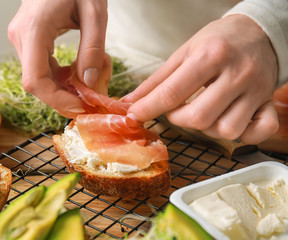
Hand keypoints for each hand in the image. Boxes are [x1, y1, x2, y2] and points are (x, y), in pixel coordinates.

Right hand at [8, 0, 107, 117]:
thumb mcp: (94, 13)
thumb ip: (92, 49)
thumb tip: (89, 84)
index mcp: (34, 30)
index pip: (35, 81)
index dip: (56, 100)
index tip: (81, 106)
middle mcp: (21, 38)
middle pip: (36, 84)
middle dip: (64, 97)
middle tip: (91, 98)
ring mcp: (22, 39)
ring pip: (39, 79)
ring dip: (64, 88)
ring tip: (89, 81)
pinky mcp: (29, 41)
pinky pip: (42, 69)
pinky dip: (60, 77)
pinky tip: (77, 72)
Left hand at [124, 15, 278, 144]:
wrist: (259, 32)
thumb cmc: (217, 41)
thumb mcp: (184, 52)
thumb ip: (157, 80)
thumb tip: (130, 102)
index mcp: (211, 55)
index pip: (172, 92)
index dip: (148, 108)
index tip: (134, 116)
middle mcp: (236, 74)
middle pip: (199, 117)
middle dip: (178, 119)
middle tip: (177, 109)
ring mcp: (256, 90)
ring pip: (227, 130)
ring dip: (207, 128)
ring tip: (204, 112)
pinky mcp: (268, 101)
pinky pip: (260, 132)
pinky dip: (243, 135)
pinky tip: (229, 120)